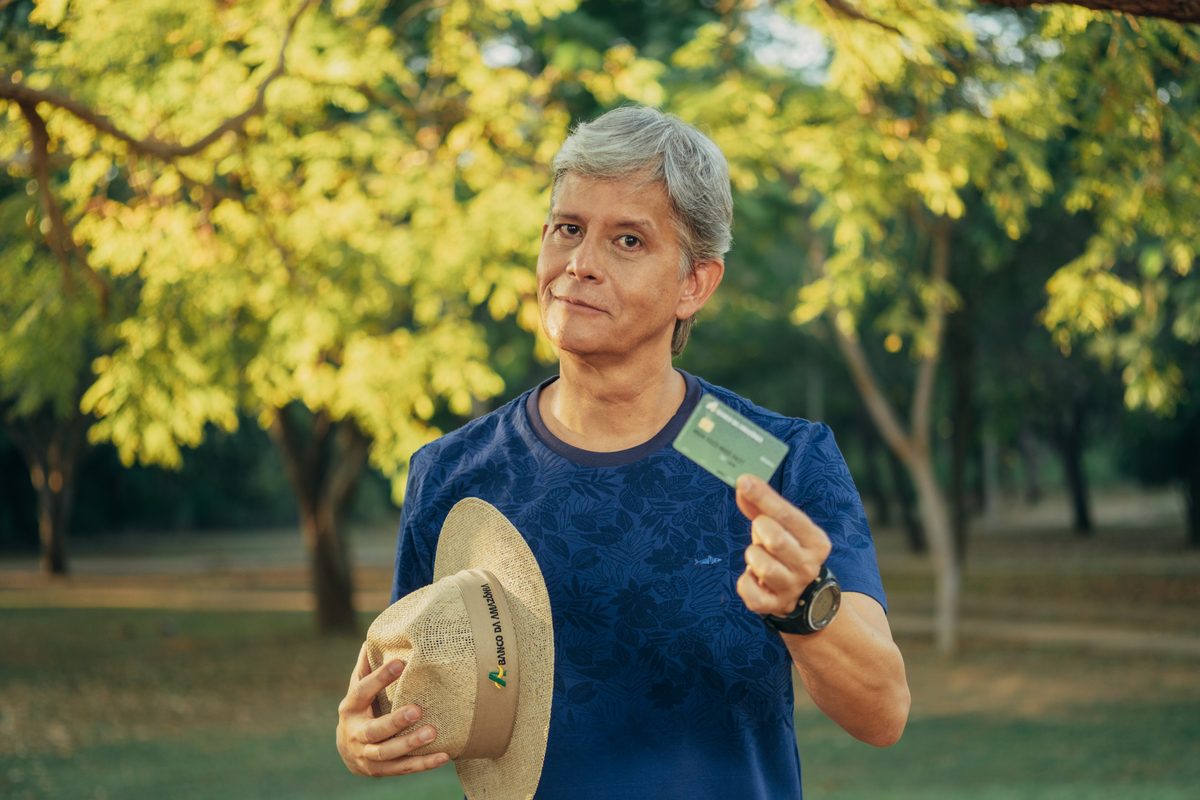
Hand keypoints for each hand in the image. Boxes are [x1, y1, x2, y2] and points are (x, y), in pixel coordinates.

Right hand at [336, 643, 449, 776]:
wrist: (346, 750)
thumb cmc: (360, 709)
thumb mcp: (358, 688)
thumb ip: (366, 668)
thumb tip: (370, 640)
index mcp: (351, 708)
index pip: (362, 691)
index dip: (379, 678)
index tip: (400, 663)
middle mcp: (356, 734)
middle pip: (374, 730)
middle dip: (395, 721)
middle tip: (417, 710)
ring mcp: (366, 755)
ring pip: (387, 753)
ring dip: (410, 744)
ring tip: (432, 732)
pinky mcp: (379, 771)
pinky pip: (402, 769)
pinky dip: (423, 764)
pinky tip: (444, 756)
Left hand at [735, 474, 831, 617]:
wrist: (804, 598)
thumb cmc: (787, 552)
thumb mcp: (781, 528)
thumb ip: (761, 506)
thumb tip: (743, 484)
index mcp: (816, 542)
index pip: (787, 515)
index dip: (763, 497)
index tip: (743, 481)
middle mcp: (808, 566)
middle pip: (776, 540)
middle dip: (760, 530)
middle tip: (760, 531)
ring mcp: (792, 589)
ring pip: (764, 567)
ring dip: (753, 557)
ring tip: (757, 556)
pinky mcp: (775, 606)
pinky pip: (751, 593)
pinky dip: (745, 583)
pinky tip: (752, 577)